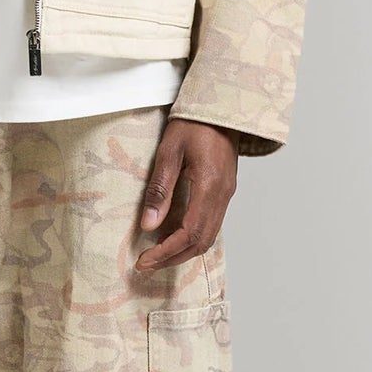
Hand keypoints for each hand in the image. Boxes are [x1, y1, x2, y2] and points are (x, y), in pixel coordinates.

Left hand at [135, 117, 236, 270]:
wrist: (220, 106)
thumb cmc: (193, 124)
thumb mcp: (169, 152)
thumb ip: (159, 189)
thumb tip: (148, 225)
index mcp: (209, 186)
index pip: (189, 233)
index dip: (166, 251)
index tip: (145, 260)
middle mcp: (222, 195)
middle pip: (201, 242)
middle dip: (173, 258)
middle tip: (146, 265)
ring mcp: (226, 194)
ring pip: (208, 236)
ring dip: (183, 251)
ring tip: (157, 256)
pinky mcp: (224, 191)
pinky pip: (211, 224)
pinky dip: (192, 237)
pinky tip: (173, 237)